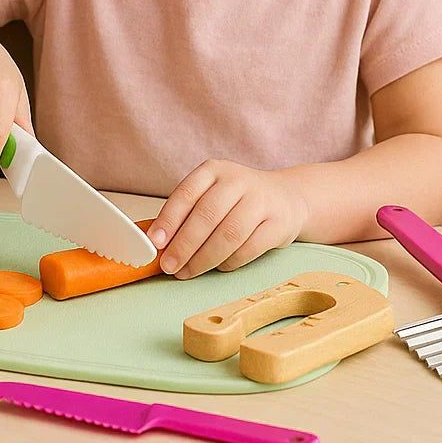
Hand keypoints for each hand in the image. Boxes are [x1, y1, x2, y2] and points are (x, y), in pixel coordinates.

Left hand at [147, 161, 308, 277]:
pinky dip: (229, 262)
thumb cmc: (237, 200)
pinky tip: (217, 267)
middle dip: (183, 245)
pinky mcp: (278, 223)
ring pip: (228, 234)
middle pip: (206, 216)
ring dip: (203, 258)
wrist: (286, 198)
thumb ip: (187, 213)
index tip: (154, 242)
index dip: (168, 219)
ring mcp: (260, 200)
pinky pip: (249, 248)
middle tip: (169, 266)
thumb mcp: (211, 194)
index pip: (186, 193)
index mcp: (214, 170)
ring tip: (188, 272)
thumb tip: (158, 243)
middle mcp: (237, 181)